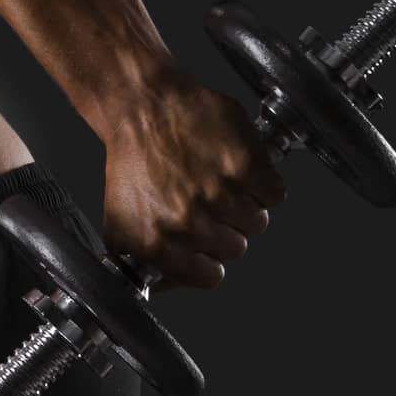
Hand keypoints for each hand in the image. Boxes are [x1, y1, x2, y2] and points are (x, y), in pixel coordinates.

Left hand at [102, 63, 287, 291]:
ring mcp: (218, 194)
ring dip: (245, 205)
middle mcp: (187, 223)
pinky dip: (264, 182)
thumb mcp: (121, 222)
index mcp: (157, 243)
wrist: (142, 108)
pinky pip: (275, 194)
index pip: (209, 278)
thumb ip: (146, 261)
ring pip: (258, 222)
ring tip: (217, 180)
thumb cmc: (132, 163)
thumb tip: (166, 288)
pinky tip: (236, 167)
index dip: (209, 260)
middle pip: (236, 249)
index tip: (205, 245)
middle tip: (206, 201)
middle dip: (225, 229)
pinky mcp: (245, 165)